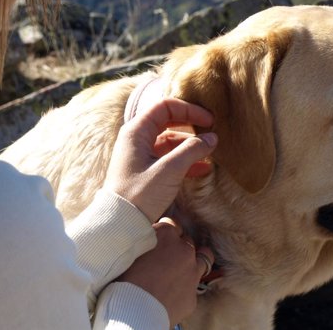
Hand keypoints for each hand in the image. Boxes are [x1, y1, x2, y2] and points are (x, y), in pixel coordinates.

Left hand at [104, 97, 216, 221]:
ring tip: (210, 151)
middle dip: (192, 125)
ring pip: (171, 140)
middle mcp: (137, 138)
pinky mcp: (146, 169)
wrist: (120, 224)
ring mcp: (141, 154)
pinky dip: (186, 160)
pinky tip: (203, 168)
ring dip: (191, 145)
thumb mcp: (169, 171)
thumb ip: (191, 151)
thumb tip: (212, 137)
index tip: (208, 120)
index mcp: (136, 131)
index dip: (189, 109)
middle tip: (211, 130)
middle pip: (169, 121)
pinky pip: (169, 157)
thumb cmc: (139, 195)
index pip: (165, 107)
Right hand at [117, 217, 214, 326]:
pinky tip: (172, 293)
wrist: (132, 313)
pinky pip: (192, 287)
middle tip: (164, 258)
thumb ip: (143, 242)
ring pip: (204, 257)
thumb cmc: (122, 280)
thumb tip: (144, 239)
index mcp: (166, 235)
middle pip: (186, 241)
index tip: (157, 240)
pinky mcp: (193, 295)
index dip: (164, 233)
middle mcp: (184, 250)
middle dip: (178, 247)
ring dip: (193, 261)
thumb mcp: (129, 252)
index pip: (171, 224)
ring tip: (181, 269)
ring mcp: (192, 272)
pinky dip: (184, 288)